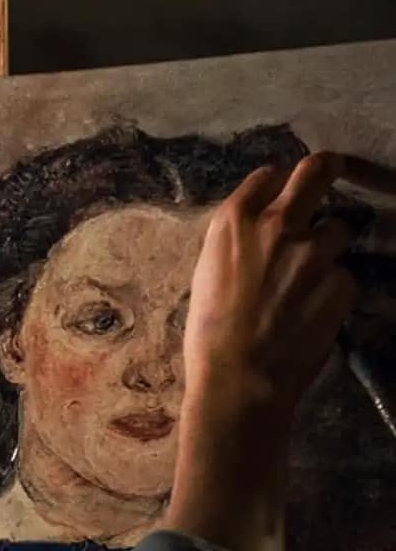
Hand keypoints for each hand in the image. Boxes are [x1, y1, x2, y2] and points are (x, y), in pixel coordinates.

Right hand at [183, 153, 379, 435]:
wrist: (239, 380)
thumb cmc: (208, 336)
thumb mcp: (208, 276)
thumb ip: (238, 245)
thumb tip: (260, 236)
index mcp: (233, 223)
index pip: (267, 176)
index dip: (277, 184)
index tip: (282, 192)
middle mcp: (278, 225)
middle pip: (316, 172)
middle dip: (325, 170)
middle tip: (329, 173)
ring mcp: (315, 251)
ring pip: (337, 230)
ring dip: (327, 248)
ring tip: (306, 283)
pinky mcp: (341, 280)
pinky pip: (342, 275)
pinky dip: (331, 290)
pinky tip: (311, 314)